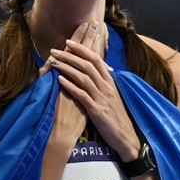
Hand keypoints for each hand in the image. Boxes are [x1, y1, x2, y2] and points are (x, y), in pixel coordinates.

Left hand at [49, 31, 140, 161]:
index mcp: (110, 81)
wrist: (126, 137)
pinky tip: (60, 80)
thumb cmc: (117, 116)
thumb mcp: (112, 96)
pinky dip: (70, 86)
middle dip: (70, 55)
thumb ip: (103, 83)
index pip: (96, 59)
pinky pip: (82, 94)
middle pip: (87, 64)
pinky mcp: (97, 110)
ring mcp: (102, 98)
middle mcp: (107, 86)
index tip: (69, 42)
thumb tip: (93, 72)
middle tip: (55, 50)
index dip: (82, 49)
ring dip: (67, 68)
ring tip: (54, 63)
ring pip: (83, 77)